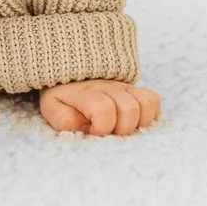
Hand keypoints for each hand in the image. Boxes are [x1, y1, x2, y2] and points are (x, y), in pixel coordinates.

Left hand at [39, 80, 160, 135]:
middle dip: (121, 128)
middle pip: (130, 109)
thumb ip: (63, 119)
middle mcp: (109, 87)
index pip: (104, 109)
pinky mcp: (135, 89)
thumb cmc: (62, 96)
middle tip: (108, 131)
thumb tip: (82, 125)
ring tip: (120, 126)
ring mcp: (124, 87)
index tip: (92, 131)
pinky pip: (153, 100)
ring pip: (145, 104)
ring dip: (136, 122)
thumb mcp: (53, 108)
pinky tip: (132, 121)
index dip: (101, 128)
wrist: (70, 74)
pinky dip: (148, 114)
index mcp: (87, 93)